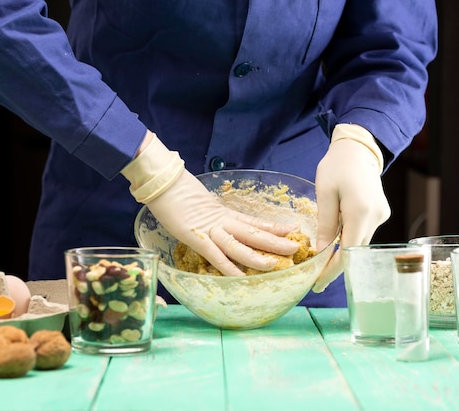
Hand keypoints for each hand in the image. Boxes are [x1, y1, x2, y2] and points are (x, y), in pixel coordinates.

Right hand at [122, 132, 299, 275]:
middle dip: (275, 241)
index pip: (254, 222)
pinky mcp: (195, 237)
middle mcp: (222, 221)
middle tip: (296, 247)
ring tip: (276, 264)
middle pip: (253, 232)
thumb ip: (212, 213)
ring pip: (238, 245)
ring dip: (257, 256)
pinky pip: (215, 254)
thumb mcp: (201, 203)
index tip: (292, 229)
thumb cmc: (177, 191)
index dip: (274, 227)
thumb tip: (218, 221)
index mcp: (223, 213)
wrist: (162, 181)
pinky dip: (228, 267)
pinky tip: (241, 277)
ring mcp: (209, 229)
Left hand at [312, 124, 390, 291]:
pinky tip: (336, 244)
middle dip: (336, 266)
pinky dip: (350, 240)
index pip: (347, 252)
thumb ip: (325, 224)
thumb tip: (321, 253)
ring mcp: (381, 215)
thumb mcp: (325, 193)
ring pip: (360, 243)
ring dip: (343, 253)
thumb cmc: (336, 166)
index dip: (332, 271)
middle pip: (355, 251)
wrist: (358, 149)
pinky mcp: (381, 213)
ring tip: (322, 264)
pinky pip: (364, 233)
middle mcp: (376, 217)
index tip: (317, 283)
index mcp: (360, 211)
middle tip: (316, 279)